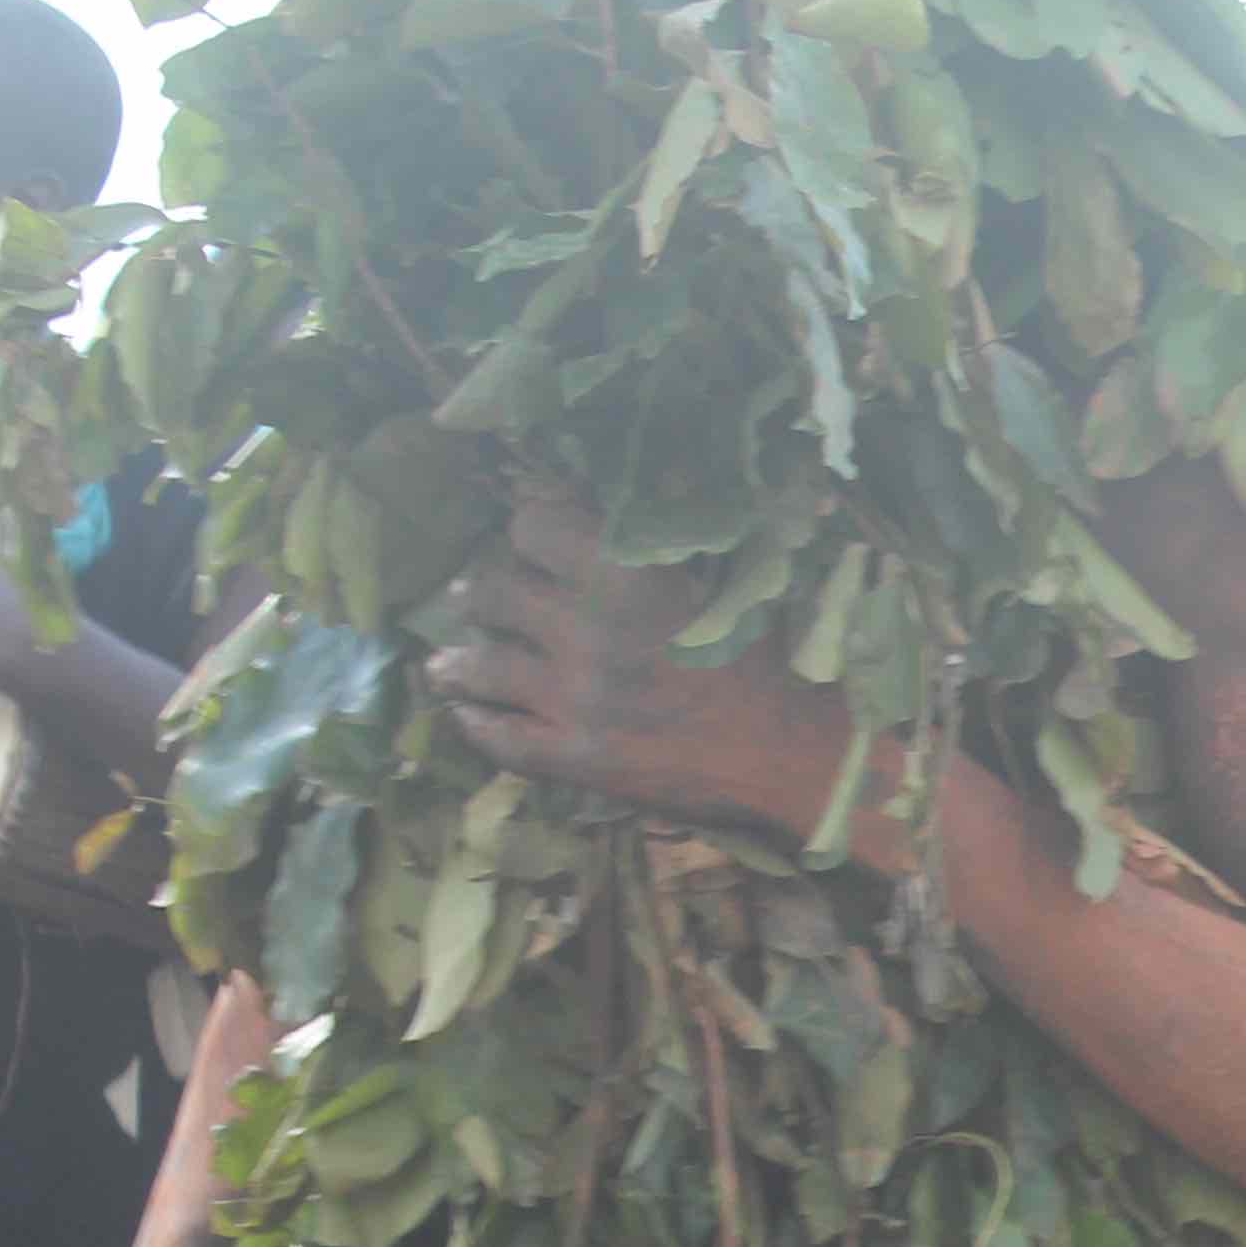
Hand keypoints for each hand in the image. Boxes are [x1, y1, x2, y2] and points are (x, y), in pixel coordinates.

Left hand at [426, 498, 849, 830]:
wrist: (796, 757)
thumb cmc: (771, 660)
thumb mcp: (722, 576)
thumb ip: (663, 533)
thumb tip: (622, 488)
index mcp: (627, 574)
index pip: (531, 527)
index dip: (527, 533)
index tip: (530, 544)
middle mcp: (588, 629)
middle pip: (493, 591)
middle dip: (486, 593)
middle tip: (487, 600)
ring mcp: (574, 698)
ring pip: (480, 665)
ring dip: (460, 661)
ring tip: (450, 663)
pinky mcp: (574, 758)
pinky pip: (497, 737)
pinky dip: (474, 722)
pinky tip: (467, 712)